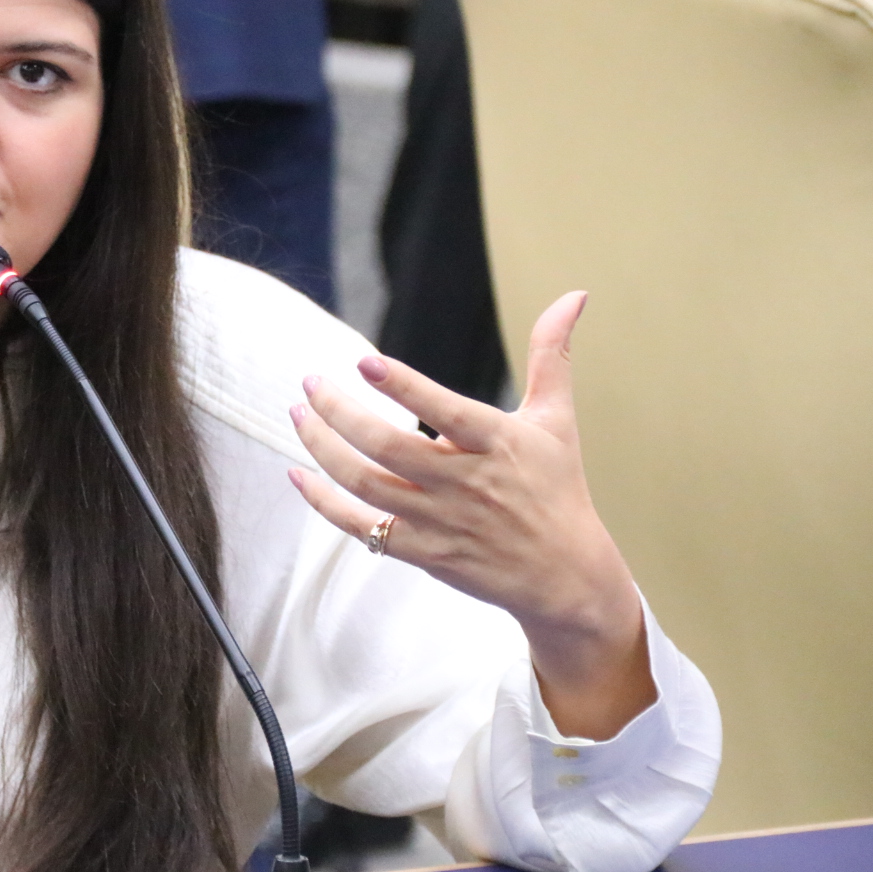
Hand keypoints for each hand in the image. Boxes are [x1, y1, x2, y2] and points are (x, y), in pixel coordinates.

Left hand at [286, 292, 656, 739]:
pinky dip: (324, 503)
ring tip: (298, 415)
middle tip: (309, 382)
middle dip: (340, 413)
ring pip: (367, 484)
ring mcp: (441, 521)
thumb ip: (552, 356)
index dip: (405, 388)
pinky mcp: (423, 552)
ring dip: (324, 448)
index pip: (446, 412)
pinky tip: (298, 474)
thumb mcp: (557, 419)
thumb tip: (574, 295)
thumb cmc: (557, 486)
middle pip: (389, 448)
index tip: (365, 361)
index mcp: (499, 443)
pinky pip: (362, 527)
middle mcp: (466, 483)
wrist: (566, 576)